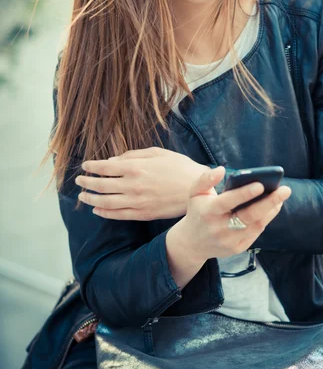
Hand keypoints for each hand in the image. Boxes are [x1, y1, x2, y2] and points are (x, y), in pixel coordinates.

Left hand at [75, 147, 209, 219]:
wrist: (197, 188)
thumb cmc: (179, 167)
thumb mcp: (157, 153)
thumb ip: (132, 156)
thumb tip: (112, 162)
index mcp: (135, 167)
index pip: (104, 168)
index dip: (91, 167)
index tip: (84, 166)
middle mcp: (132, 185)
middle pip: (101, 186)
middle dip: (86, 183)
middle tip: (79, 181)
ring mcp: (136, 202)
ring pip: (106, 203)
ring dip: (91, 200)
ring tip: (82, 197)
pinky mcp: (142, 214)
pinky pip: (118, 215)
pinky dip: (104, 213)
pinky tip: (97, 210)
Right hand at [174, 166, 291, 262]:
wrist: (192, 243)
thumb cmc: (198, 211)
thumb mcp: (195, 193)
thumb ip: (206, 179)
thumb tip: (222, 169)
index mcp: (208, 212)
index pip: (227, 202)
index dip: (243, 194)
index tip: (260, 184)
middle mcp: (219, 228)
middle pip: (248, 216)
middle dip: (269, 202)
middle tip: (285, 190)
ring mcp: (230, 241)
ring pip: (256, 224)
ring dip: (271, 209)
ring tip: (281, 195)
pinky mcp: (238, 248)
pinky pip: (256, 232)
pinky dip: (266, 218)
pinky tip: (273, 207)